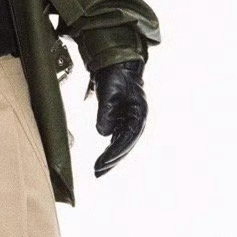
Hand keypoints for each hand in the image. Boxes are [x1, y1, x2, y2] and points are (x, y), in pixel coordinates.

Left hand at [90, 58, 146, 177]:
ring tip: (99, 170)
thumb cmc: (115, 76)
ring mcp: (131, 120)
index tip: (102, 163)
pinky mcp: (123, 119)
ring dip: (112, 157)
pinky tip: (103, 158)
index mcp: (138, 113)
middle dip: (113, 160)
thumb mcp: (108, 94)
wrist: (117, 64)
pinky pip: (118, 138)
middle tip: (98, 172)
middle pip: (126, 145)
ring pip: (122, 144)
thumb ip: (106, 114)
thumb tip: (104, 133)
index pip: (127, 138)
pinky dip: (111, 149)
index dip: (115, 152)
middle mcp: (138, 119)